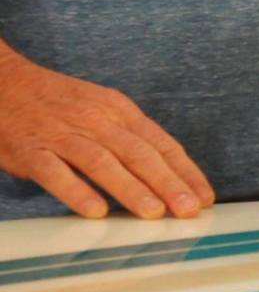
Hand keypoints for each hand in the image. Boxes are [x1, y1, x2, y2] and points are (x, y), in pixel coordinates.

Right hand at [0, 52, 213, 218]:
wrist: (0, 79)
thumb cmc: (57, 102)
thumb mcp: (102, 109)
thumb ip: (131, 138)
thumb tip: (168, 173)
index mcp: (119, 110)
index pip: (161, 144)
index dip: (185, 172)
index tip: (205, 197)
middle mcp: (96, 120)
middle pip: (139, 153)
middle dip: (168, 183)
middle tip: (189, 210)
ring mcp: (62, 134)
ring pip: (103, 162)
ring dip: (130, 188)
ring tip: (154, 212)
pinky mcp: (30, 149)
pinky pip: (55, 172)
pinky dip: (76, 191)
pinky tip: (95, 211)